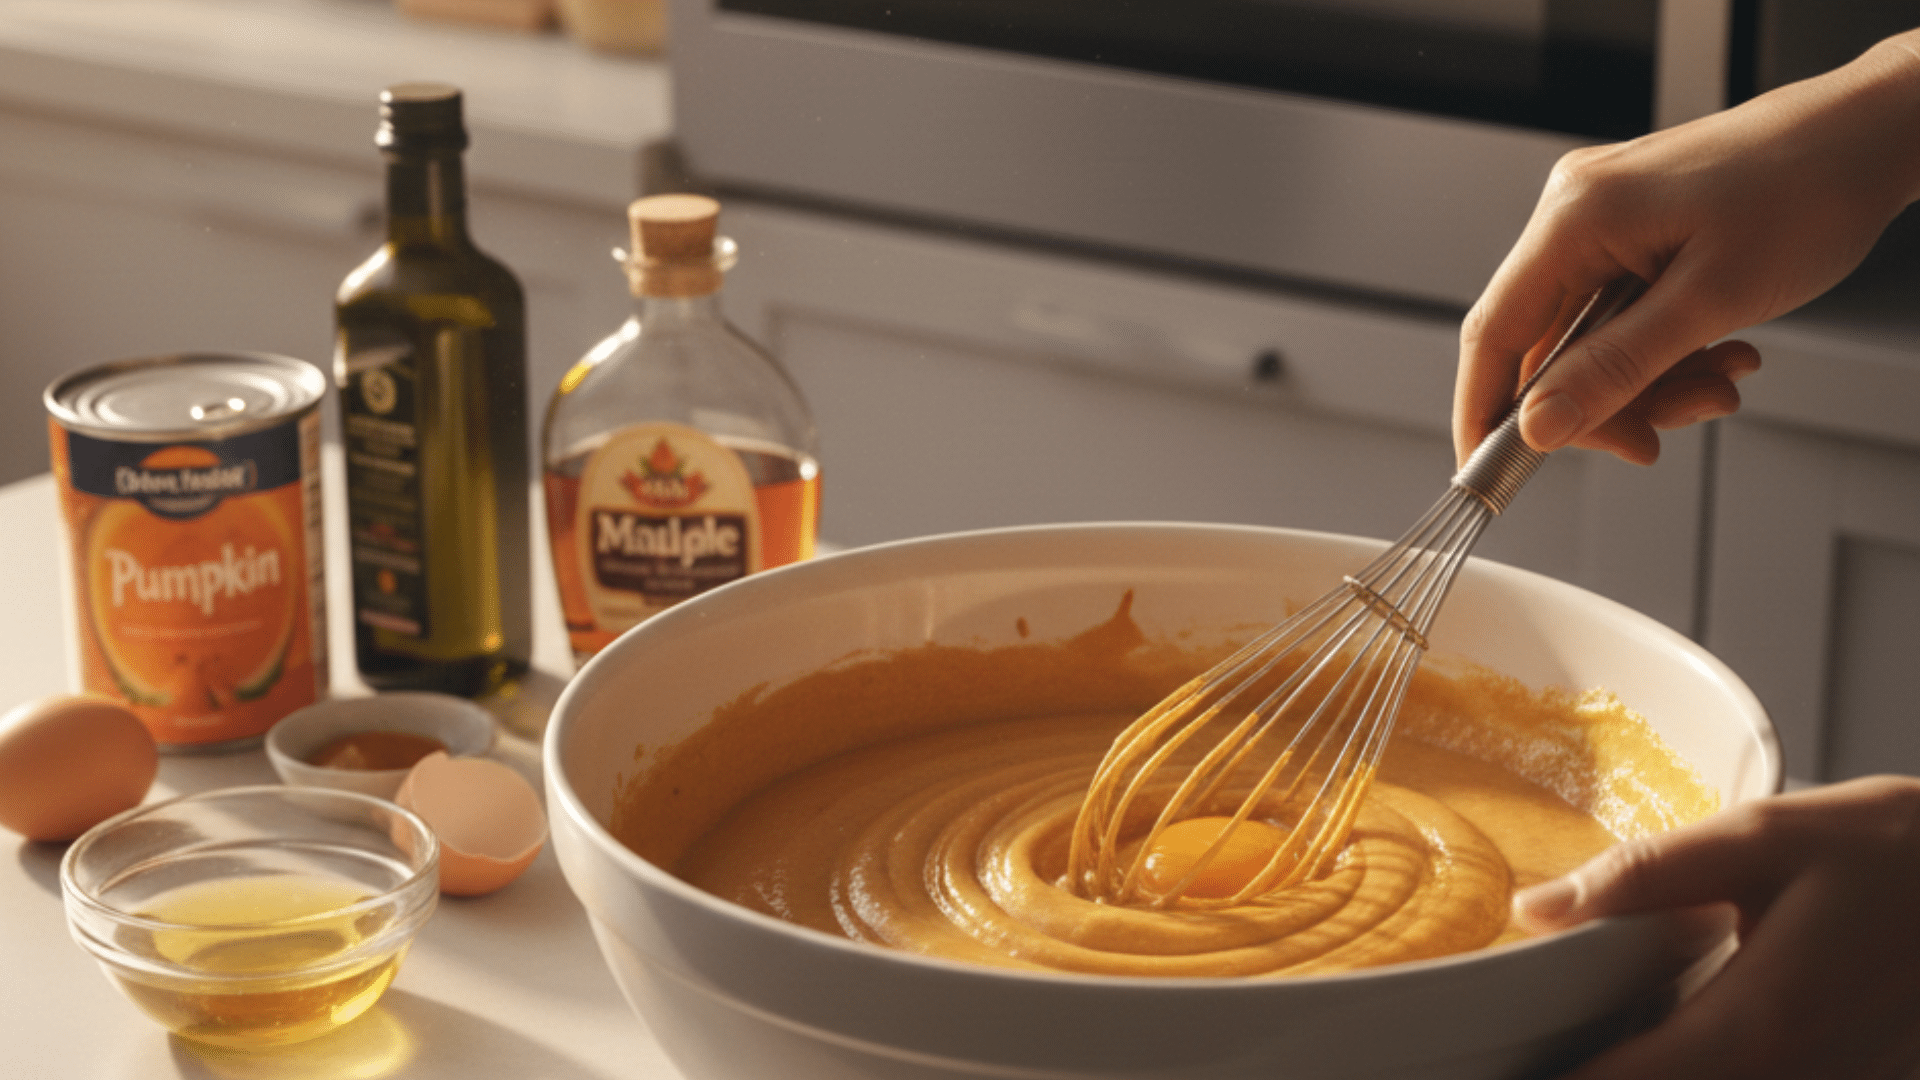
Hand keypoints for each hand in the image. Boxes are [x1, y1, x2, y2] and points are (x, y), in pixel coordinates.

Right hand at [1455, 31, 1919, 465]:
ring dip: (1648, 382)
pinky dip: (1664, 351)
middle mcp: (1576, 213)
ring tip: (1716, 384)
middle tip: (1659, 435)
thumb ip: (1616, 369)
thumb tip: (1540, 427)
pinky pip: (1621, 316)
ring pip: (1590, 341)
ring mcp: (1604, 221)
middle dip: (1605, 402)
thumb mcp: (1710, 301)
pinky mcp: (1634, 232)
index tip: (1485, 474)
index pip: (1495, 332)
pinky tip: (1717, 352)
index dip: (1483, 412)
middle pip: (1546, 347)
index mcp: (1576, 216)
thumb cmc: (1809, 189)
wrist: (1872, 136)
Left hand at [1513, 775, 1919, 1079]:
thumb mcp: (1762, 838)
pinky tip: (1677, 1036)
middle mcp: (1799, 1077)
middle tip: (1538, 1050)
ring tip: (1604, 1039)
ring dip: (1656, 1070)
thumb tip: (1536, 910)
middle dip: (1600, 1075)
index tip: (1507, 1065)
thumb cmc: (1892, 853)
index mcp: (1759, 1022)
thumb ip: (1643, 877)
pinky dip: (1704, 1065)